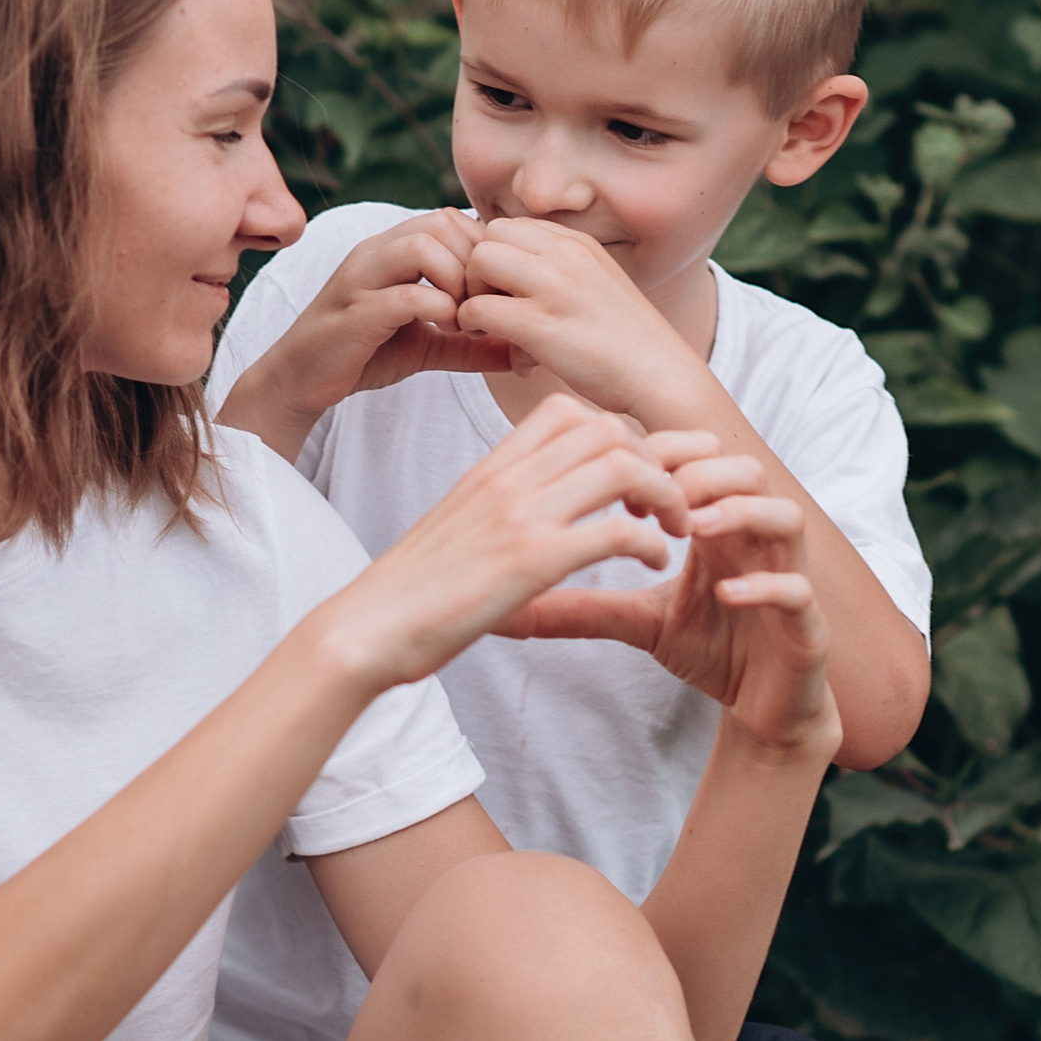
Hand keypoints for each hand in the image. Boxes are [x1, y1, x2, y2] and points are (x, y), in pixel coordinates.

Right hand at [221, 212, 508, 458]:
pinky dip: (436, 311)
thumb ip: (473, 344)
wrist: (300, 380)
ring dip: (456, 281)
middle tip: (482, 306)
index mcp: (393, 250)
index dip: (482, 253)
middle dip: (473, 264)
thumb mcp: (429, 346)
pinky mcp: (353, 313)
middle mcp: (376, 252)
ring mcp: (361, 278)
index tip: (492, 294)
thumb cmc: (364, 354)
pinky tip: (445, 332)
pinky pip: (404, 295)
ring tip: (462, 319)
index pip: (452, 219)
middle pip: (442, 222)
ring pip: (422, 245)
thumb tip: (523, 353)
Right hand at [306, 394, 694, 697]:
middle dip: (656, 458)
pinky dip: (652, 542)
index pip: (565, 411)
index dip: (617, 432)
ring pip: (624, 466)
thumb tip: (526, 517)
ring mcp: (520, 517)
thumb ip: (496, 509)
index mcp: (490, 470)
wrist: (366, 629)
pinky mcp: (532, 562)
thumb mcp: (455, 529)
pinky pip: (618, 530)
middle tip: (668, 501)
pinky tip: (655, 562)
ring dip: (666, 495)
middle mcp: (508, 481)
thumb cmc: (408, 593)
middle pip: (608, 428)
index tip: (633, 473)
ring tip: (675, 528)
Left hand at [454, 216, 711, 421]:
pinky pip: (478, 308)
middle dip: (479, 269)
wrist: (662, 377)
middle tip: (491, 306)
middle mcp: (567, 255)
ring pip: (479, 260)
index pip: (511, 226)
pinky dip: (472, 324)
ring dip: (472, 292)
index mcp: (579, 244)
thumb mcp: (597, 289)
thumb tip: (512, 288)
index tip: (504, 292)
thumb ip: (558, 277)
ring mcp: (555, 287)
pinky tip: (494, 344)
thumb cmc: (627, 345)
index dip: (497, 258)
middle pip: (490, 234)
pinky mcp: (542, 325)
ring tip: (490, 324)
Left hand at [508, 440, 840, 768]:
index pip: (702, 463)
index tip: (622, 495)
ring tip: (690, 530)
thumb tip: (513, 608)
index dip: (664, 462)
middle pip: (747, 469)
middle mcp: (759, 542)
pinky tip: (724, 594)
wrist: (764, 708)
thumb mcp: (637, 623)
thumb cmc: (712, 651)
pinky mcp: (808, 623)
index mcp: (721, 528)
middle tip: (654, 502)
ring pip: (786, 515)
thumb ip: (584, 607)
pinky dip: (764, 585)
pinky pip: (799, 589)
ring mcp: (789, 576)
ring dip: (738, 513)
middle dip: (699, 474)